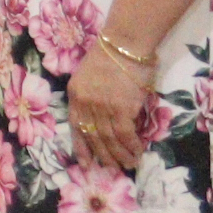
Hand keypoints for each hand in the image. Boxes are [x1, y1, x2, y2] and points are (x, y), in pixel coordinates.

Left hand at [67, 40, 156, 171]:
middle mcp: (85, 102)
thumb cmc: (112, 57)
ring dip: (120, 154)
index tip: (86, 163)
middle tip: (113, 168)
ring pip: (109, 138)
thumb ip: (93, 98)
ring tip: (128, 164)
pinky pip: (125, 134)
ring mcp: (102, 106)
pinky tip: (138, 152)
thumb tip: (106, 121)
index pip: (76, 126)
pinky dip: (132, 146)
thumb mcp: (89, 76)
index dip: (81, 147)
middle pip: (93, 136)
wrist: (125, 44)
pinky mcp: (121, 107)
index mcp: (75, 94)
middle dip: (103, 155)